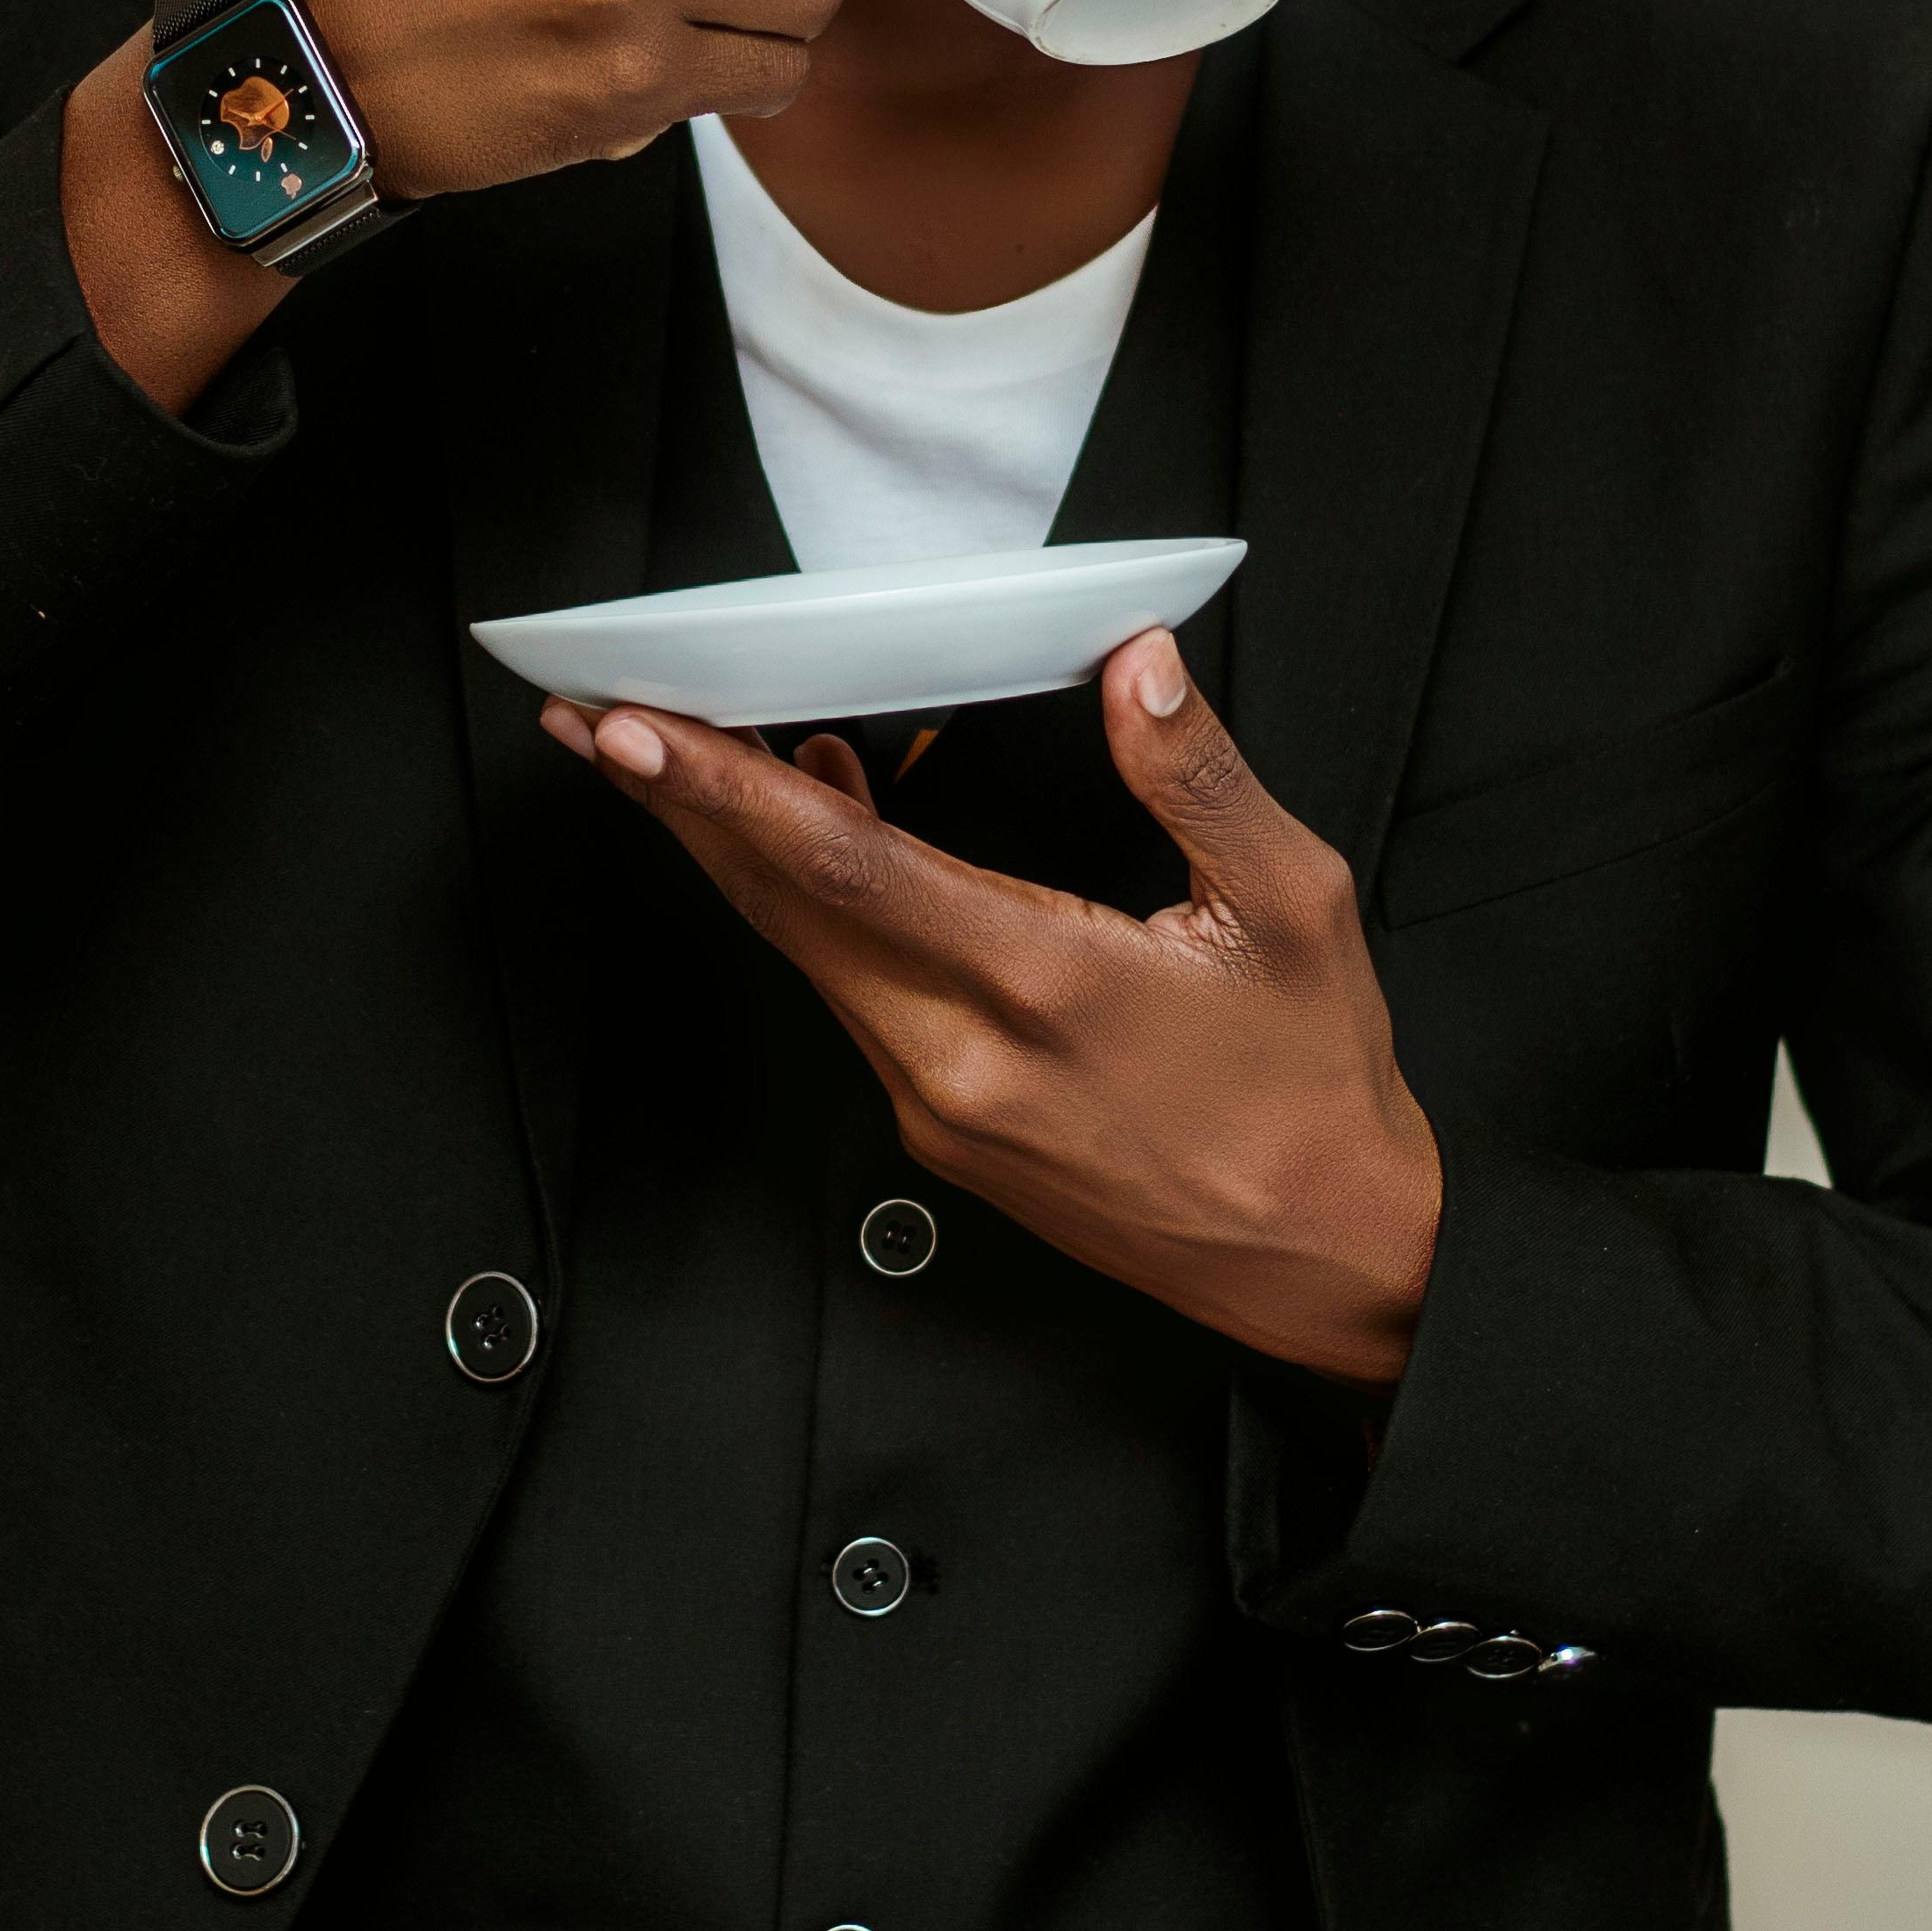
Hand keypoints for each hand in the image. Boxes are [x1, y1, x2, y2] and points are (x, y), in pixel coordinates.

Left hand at [543, 635, 1439, 1384]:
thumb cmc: (1317, 1091)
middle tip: (598, 720)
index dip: (725, 792)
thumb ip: (1195, 776)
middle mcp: (962, 1061)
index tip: (633, 731)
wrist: (1333, 1265)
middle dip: (681, 809)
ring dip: (739, 857)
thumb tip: (1134, 664)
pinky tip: (819, 840)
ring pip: (809, 958)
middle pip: (784, 912)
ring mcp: (941, 1111)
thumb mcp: (1290, 906)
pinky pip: (854, 1003)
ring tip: (679, 762)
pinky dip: (817, 915)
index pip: (844, 867)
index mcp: (1043, 988)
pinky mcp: (945, 1139)